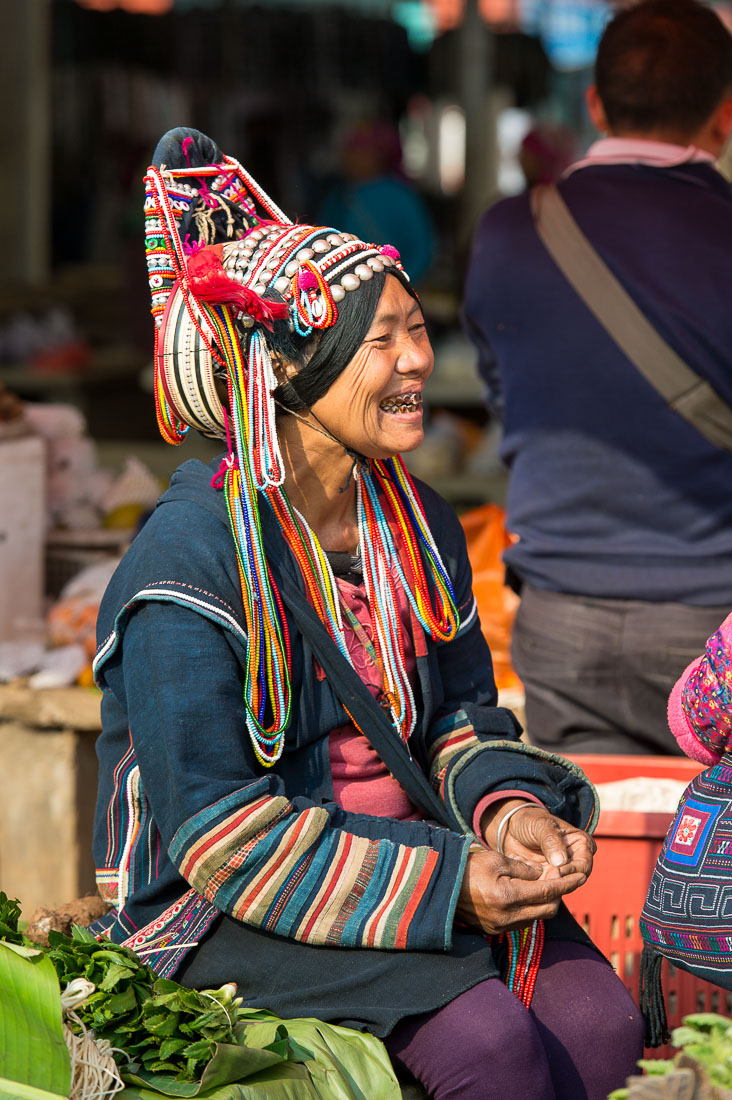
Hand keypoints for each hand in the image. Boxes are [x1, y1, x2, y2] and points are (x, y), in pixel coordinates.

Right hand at [455, 847, 586, 934]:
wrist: (439, 888)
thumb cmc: (467, 869)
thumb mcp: (496, 859)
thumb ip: (524, 868)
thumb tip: (544, 875)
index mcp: (508, 896)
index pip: (548, 892)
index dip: (568, 883)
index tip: (582, 875)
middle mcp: (507, 917)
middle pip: (548, 909)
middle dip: (558, 893)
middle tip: (558, 876)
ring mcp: (501, 927)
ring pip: (537, 917)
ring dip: (545, 901)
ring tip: (543, 883)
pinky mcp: (495, 931)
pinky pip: (523, 921)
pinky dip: (531, 908)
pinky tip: (527, 894)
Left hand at [501, 805, 595, 880]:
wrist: (512, 827)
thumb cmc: (531, 821)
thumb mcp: (541, 825)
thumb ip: (551, 840)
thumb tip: (561, 862)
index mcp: (581, 844)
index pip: (583, 865)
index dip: (571, 871)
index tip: (556, 871)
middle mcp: (574, 861)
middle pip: (573, 880)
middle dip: (557, 881)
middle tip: (541, 876)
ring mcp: (560, 872)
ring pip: (558, 888)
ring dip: (544, 884)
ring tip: (531, 873)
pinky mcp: (547, 880)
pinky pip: (544, 890)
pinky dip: (534, 886)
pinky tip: (524, 874)